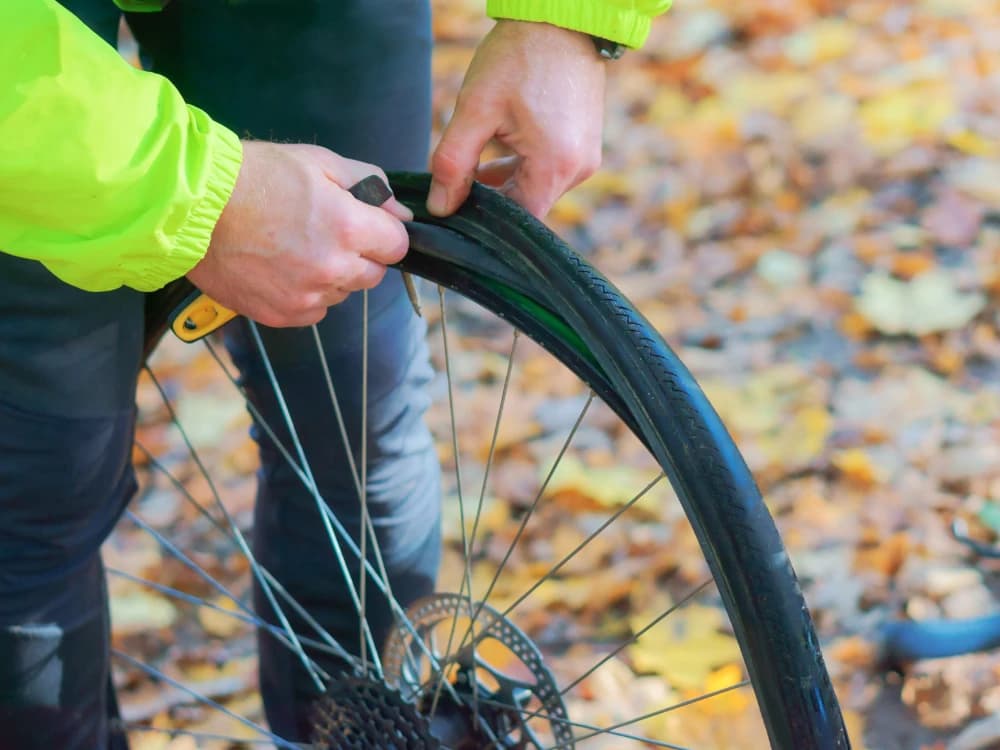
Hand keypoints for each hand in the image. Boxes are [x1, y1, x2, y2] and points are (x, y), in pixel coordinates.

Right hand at [187, 141, 411, 327]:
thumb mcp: (318, 162)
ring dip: (332, 275)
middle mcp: (332, 268)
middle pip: (374, 274)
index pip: (397, 245)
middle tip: (324, 231)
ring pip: (343, 292)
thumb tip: (400, 212)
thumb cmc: (253, 176)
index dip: (384, 232)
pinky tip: (280, 267)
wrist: (191, 206)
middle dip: (360, 254)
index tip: (366, 224)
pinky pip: (314, 310)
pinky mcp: (282, 314)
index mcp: (348, 228)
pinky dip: (306, 293)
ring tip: (295, 246)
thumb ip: (370, 185)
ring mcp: (306, 296)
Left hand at [427, 20, 606, 218]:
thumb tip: (441, 207)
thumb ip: (453, 164)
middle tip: (459, 179)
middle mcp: (578, 169)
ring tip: (477, 156)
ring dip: (506, 179)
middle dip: (493, 196)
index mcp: (555, 166)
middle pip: (527, 205)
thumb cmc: (519, 57)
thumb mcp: (475, 110)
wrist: (561, 18)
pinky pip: (549, 171)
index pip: (518, 220)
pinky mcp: (585, 145)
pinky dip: (523, 166)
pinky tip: (501, 145)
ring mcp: (586, 157)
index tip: (458, 207)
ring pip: (536, 188)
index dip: (486, 220)